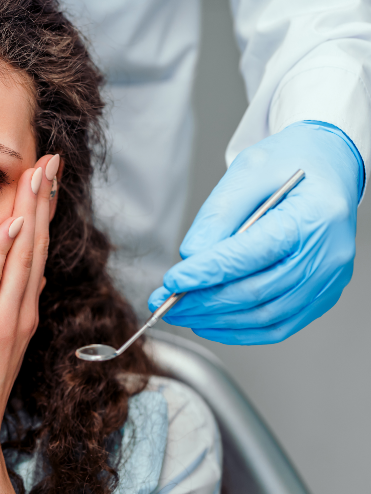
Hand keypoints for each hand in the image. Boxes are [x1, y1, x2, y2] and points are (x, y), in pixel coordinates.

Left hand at [0, 156, 54, 493]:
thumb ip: (9, 309)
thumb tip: (29, 281)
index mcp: (19, 311)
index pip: (32, 251)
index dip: (40, 212)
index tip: (43, 179)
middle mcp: (20, 309)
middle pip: (36, 243)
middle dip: (44, 199)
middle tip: (52, 160)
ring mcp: (6, 317)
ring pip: (24, 254)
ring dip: (33, 211)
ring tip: (41, 173)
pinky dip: (7, 250)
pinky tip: (14, 222)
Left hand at [149, 121, 362, 343]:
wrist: (328, 166)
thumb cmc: (291, 162)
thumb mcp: (248, 171)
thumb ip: (218, 215)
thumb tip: (192, 257)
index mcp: (313, 216)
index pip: (252, 255)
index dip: (207, 273)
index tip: (172, 281)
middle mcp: (328, 254)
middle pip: (257, 292)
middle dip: (203, 301)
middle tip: (166, 303)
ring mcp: (328, 279)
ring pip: (266, 316)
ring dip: (217, 320)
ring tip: (180, 312)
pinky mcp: (322, 295)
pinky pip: (279, 326)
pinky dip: (241, 330)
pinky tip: (210, 322)